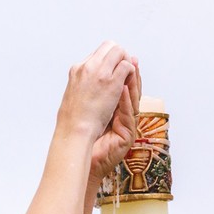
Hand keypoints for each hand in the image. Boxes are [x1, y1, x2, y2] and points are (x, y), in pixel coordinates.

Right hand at [58, 41, 136, 138]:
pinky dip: (131, 72)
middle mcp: (88, 66)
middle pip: (110, 46)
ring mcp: (100, 72)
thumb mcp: (73, 92)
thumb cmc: (73, 118)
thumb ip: (83, 83)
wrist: (74, 129)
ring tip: (127, 75)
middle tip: (124, 69)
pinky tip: (128, 82)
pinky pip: (127, 66)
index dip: (108, 59)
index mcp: (77, 69)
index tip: (113, 69)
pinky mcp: (112, 81)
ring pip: (120, 52)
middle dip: (119, 55)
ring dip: (126, 62)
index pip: (98, 53)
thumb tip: (91, 83)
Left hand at [89, 55, 141, 183]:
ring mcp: (126, 126)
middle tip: (132, 60)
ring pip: (133, 102)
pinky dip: (125, 102)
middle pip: (133, 92)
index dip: (125, 71)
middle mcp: (123, 116)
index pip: (124, 86)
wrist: (79, 157)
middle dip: (132, 75)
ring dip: (132, 84)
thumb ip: (97, 92)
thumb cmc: (82, 135)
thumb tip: (94, 68)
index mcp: (115, 108)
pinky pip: (128, 116)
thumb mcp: (91, 107)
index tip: (124, 57)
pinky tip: (122, 89)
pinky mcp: (126, 136)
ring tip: (130, 70)